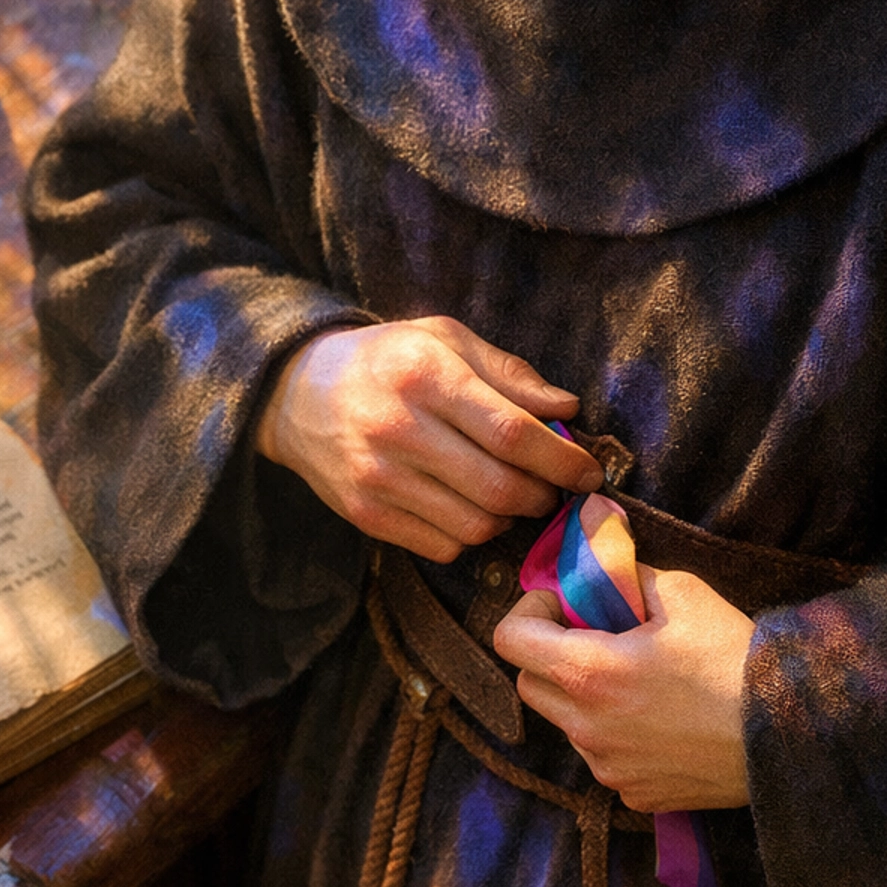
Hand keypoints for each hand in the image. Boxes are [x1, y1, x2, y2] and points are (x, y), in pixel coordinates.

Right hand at [257, 316, 602, 563]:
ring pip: (476, 524)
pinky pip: (443, 546)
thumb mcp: (446, 340)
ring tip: (512, 495)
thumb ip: (509, 374)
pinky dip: (471, 535)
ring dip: (510, 518)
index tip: (590, 472)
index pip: (513, 432)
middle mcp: (399, 429)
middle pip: (499, 487)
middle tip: (554, 488)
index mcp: (426, 376)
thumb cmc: (387, 359)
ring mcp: (378, 478)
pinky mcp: (365, 515)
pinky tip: (469, 507)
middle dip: (544, 496)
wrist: (296, 392)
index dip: (562, 460)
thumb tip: (567, 409)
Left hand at [493, 556, 753, 811]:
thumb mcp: (682, 594)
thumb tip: (596, 534)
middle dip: (550, 653)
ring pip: (566, 722)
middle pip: (529, 683)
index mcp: (589, 673)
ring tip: (638, 678)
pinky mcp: (633, 795)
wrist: (787, 735)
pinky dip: (615, 734)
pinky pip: (602, 756)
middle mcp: (587, 728)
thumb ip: (623, 568)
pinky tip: (660, 718)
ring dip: (583, 695)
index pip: (509, 640)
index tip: (566, 605)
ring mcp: (608, 768)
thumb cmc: (734, 658)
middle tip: (597, 635)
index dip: (531, 611)